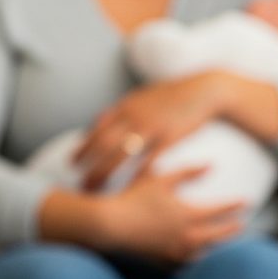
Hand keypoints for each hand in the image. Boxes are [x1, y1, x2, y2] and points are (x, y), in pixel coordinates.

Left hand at [74, 70, 277, 189]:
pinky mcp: (169, 137)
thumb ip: (121, 110)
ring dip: (103, 172)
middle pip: (103, 143)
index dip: (82, 146)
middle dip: (88, 164)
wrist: (205, 90)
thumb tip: (99, 119)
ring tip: (94, 187)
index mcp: (126, 105)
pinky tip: (128, 188)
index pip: (97, 128)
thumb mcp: (142, 96)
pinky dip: (136, 174)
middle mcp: (134, 115)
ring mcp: (151, 126)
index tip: (72, 162)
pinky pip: (149, 159)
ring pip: (120, 154)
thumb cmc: (173, 95)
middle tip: (78, 182)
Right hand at [98, 167, 244, 262]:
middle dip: (233, 229)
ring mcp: (176, 252)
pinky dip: (194, 259)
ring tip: (221, 242)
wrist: (110, 225)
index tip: (246, 202)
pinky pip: (186, 264)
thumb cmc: (133, 198)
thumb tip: (211, 165)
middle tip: (241, 224)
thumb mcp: (161, 179)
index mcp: (190, 215)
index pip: (221, 210)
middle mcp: (188, 237)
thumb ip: (188, 171)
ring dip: (216, 246)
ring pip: (205, 252)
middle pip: (219, 235)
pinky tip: (195, 257)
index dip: (236, 205)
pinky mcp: (163, 262)